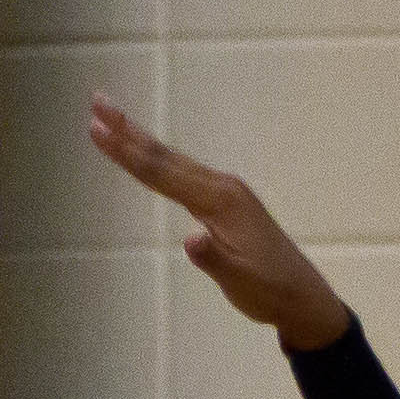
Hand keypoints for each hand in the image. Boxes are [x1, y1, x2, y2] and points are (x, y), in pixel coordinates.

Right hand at [87, 97, 351, 352]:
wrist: (302, 296)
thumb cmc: (269, 292)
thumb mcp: (240, 282)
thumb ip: (214, 260)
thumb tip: (190, 240)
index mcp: (222, 202)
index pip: (164, 174)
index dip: (128, 153)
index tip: (98, 130)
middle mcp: (223, 187)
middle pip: (166, 156)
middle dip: (129, 131)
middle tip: (97, 102)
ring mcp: (226, 191)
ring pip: (175, 161)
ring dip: (142, 140)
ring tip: (113, 120)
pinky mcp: (227, 201)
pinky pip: (185, 174)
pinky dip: (161, 161)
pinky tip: (151, 157)